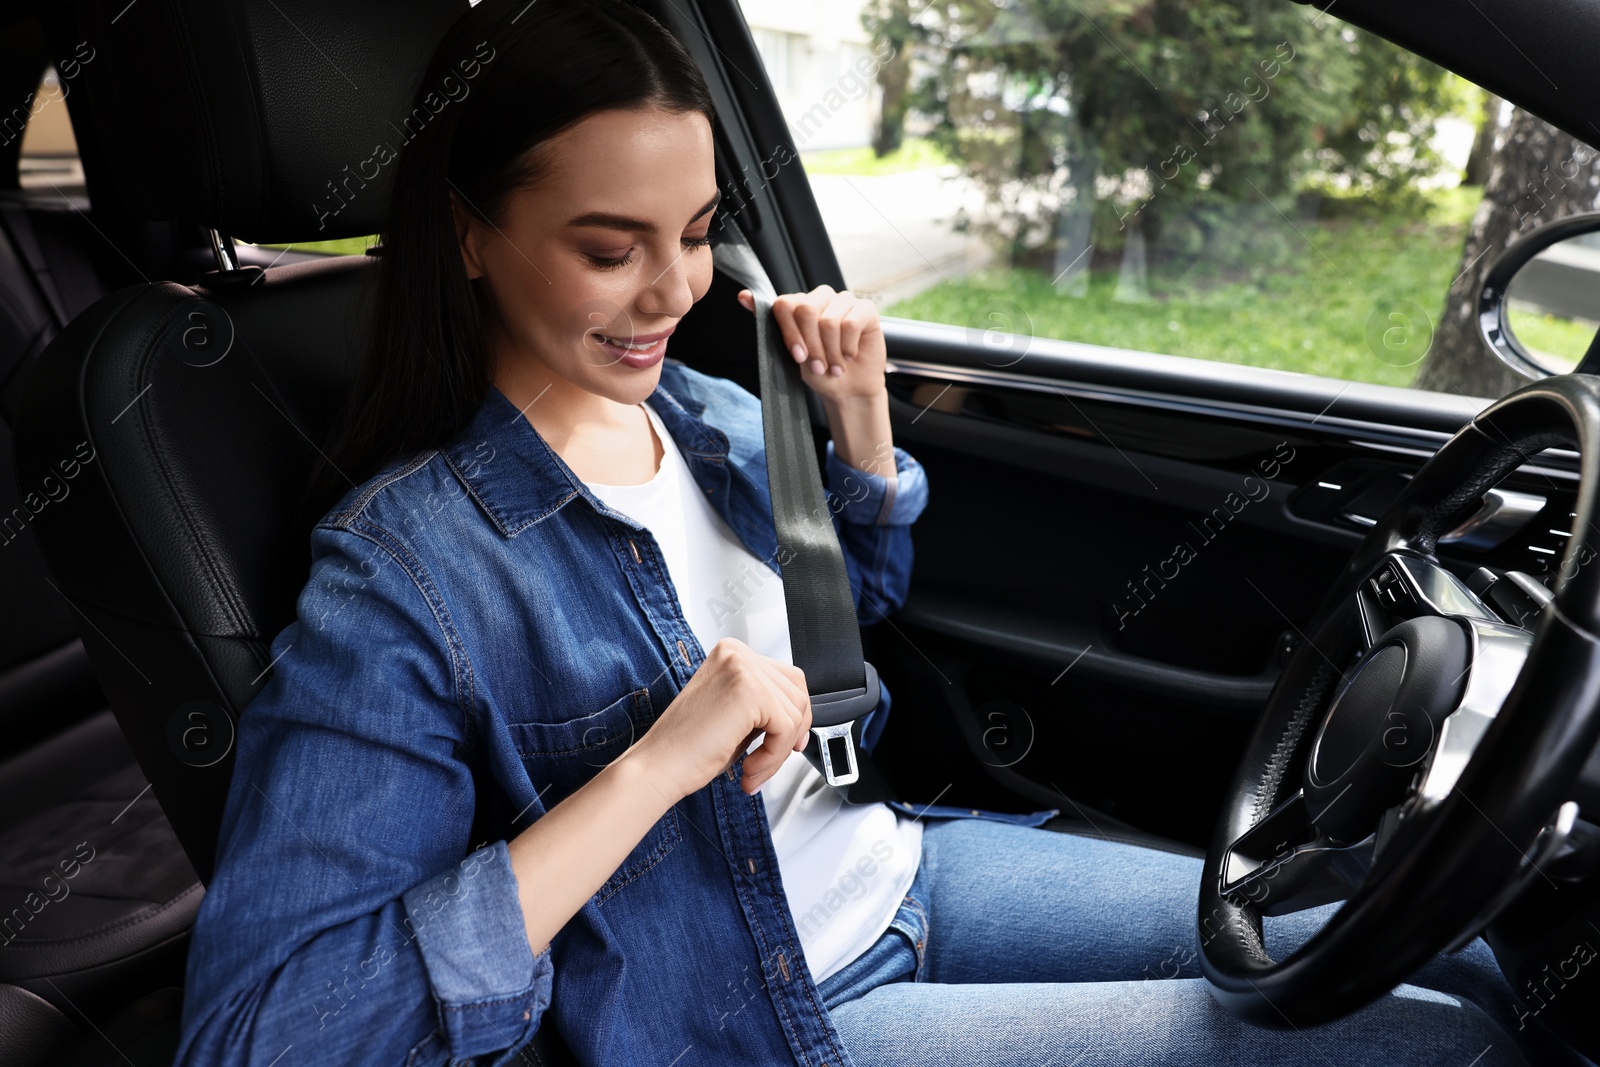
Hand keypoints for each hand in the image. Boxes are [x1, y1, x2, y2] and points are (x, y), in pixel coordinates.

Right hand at [632, 637, 812, 798]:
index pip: (787, 678)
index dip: (795, 715)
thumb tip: (799, 716)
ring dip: (779, 752)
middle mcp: (737, 653)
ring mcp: (742, 668)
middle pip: (797, 691)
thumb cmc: (688, 747)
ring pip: (795, 713)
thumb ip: (765, 705)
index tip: (789, 743)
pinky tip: (748, 769)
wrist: (658, 766)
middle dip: (791, 734)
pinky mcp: (748, 691)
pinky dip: (774, 756)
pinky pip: (786, 728)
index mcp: (732, 653)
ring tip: (752, 770)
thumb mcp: (735, 714)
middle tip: (769, 761)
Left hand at [737, 285, 886, 404]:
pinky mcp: (866, 309)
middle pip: (806, 310)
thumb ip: (769, 325)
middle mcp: (821, 297)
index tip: (798, 357)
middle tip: (818, 366)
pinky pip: (851, 323)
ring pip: (829, 321)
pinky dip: (848, 347)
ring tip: (835, 366)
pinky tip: (850, 356)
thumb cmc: (819, 371)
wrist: (848, 390)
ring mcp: (844, 301)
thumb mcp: (789, 353)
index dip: (790, 334)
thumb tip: (743, 296)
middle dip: (811, 345)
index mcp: (800, 305)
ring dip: (831, 352)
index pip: (784, 304)